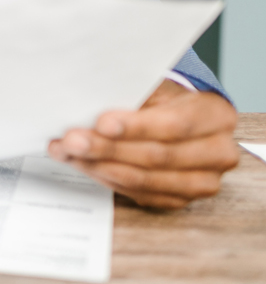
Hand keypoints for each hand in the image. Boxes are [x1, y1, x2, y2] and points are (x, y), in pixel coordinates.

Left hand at [48, 79, 239, 208]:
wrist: (179, 115)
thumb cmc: (163, 97)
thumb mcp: (155, 84)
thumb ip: (132, 92)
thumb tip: (89, 96)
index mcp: (215, 115)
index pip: (175, 125)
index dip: (136, 127)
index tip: (101, 123)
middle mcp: (217, 152)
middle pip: (156, 156)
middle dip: (107, 148)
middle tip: (71, 140)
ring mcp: (201, 181)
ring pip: (144, 179)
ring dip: (98, 166)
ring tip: (66, 152)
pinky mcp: (180, 198)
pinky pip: (138, 193)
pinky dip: (105, 178)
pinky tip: (83, 164)